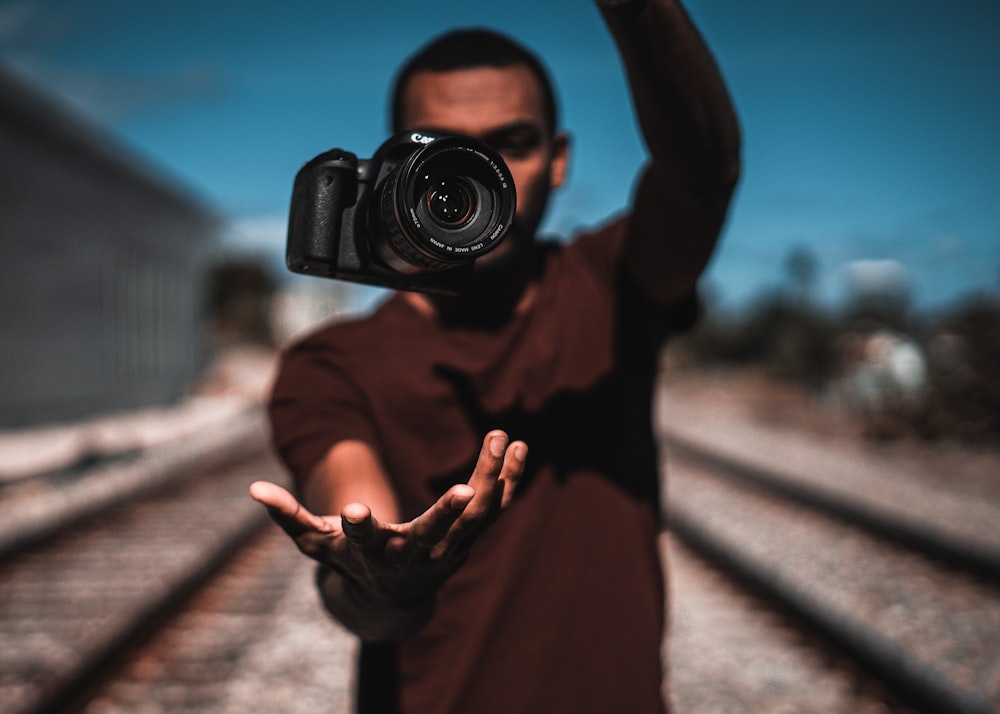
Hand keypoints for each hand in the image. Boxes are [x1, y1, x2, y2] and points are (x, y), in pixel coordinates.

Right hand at [249, 430, 526, 637]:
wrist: (392, 599)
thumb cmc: (349, 563)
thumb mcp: (315, 544)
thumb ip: (288, 516)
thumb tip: (253, 489)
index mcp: (372, 555)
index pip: (363, 543)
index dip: (357, 528)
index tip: (353, 510)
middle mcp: (413, 556)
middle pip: (432, 537)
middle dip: (444, 516)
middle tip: (461, 491)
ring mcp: (447, 549)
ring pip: (474, 518)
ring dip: (489, 480)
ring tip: (499, 437)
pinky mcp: (468, 536)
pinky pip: (495, 507)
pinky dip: (507, 479)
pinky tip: (517, 447)